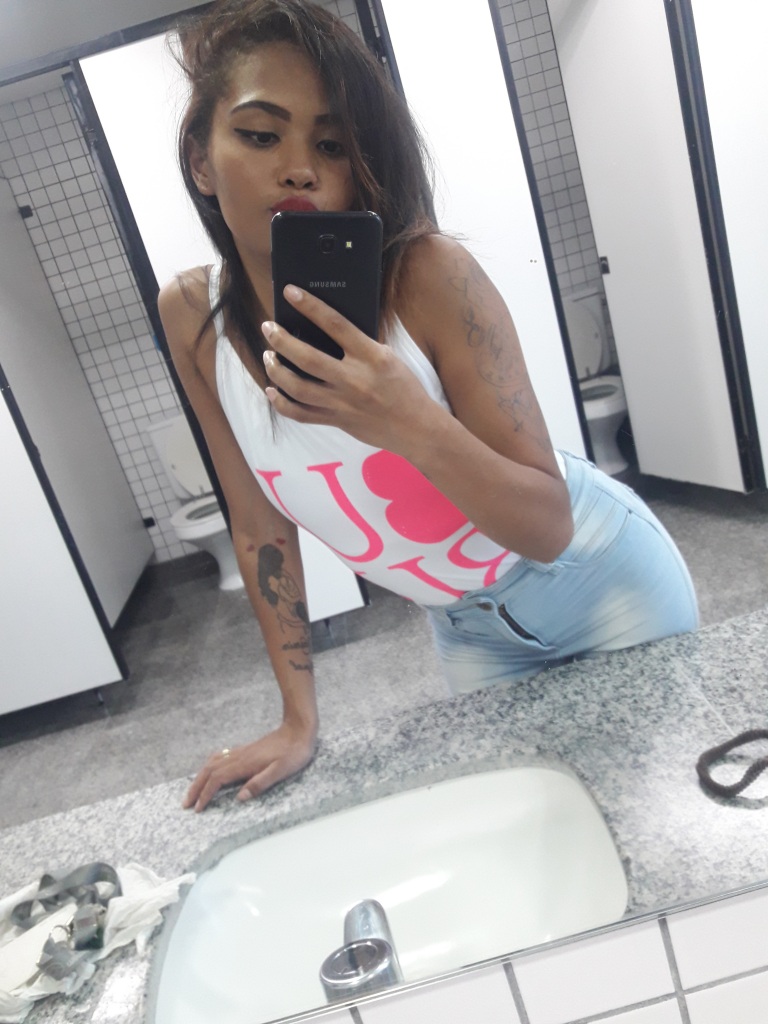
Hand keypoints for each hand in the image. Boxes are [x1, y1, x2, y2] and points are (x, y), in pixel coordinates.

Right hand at [183, 722, 316, 812]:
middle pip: (209, 770)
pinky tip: (209, 772)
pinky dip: (208, 767)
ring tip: (192, 791)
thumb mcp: (282, 771)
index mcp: (245, 763)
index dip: (206, 794)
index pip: (218, 779)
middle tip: (185, 804)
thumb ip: (261, 783)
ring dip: (200, 777)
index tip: (198, 808)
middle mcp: (239, 756)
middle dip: (196, 787)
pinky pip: (219, 758)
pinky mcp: (245, 750)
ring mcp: (240, 751)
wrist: (299, 730)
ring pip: (212, 763)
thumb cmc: (293, 753)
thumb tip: (240, 798)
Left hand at [261, 285, 432, 453]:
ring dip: (276, 370)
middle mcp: (354, 379)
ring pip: (297, 387)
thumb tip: (327, 329)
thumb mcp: (388, 357)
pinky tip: (272, 390)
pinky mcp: (336, 420)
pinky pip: (301, 414)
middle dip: (281, 340)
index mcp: (371, 357)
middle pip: (307, 358)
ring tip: (269, 356)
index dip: (309, 306)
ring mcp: (342, 403)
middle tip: (268, 328)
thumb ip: (360, 345)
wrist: (416, 428)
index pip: (335, 324)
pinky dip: (281, 403)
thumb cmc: (404, 388)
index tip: (290, 292)